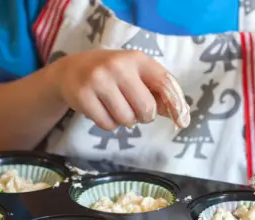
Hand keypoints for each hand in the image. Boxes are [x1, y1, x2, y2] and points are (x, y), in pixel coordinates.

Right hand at [50, 50, 189, 129]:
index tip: (182, 122)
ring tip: (116, 107)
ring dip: (125, 120)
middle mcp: (118, 65)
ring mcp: (99, 79)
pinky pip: (108, 125)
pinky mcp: (83, 95)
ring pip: (127, 119)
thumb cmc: (114, 76)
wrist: (71, 71)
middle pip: (146, 108)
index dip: (176, 104)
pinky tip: (102, 110)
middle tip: (135, 109)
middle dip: (144, 116)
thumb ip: (159, 93)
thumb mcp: (137, 75)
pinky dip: (109, 124)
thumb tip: (181, 117)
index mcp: (138, 59)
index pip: (165, 83)